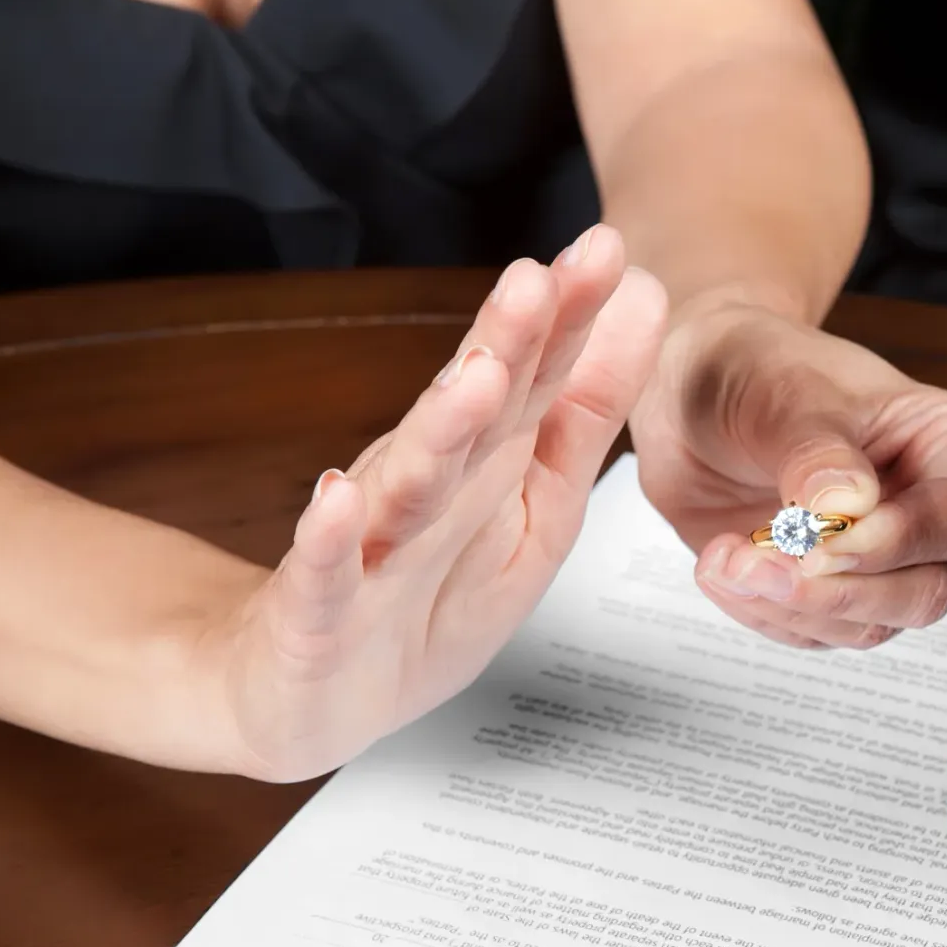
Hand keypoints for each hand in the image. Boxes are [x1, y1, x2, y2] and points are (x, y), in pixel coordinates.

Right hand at [201, 227, 667, 779]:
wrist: (301, 694)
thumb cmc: (426, 595)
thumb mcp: (533, 508)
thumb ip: (583, 412)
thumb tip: (644, 300)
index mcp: (478, 461)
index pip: (528, 379)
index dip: (565, 319)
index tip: (605, 252)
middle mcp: (421, 487)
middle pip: (469, 411)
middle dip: (505, 345)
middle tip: (538, 281)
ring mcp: (366, 547)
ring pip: (408, 484)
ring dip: (441, 429)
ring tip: (478, 378)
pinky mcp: (316, 615)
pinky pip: (322, 573)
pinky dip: (326, 537)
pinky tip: (334, 497)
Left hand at [629, 300, 946, 648]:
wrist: (689, 390)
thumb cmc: (757, 369)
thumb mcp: (788, 395)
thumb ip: (818, 453)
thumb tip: (847, 505)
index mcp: (946, 448)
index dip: (896, 542)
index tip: (822, 542)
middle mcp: (924, 512)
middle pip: (926, 590)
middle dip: (841, 590)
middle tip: (769, 562)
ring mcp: (879, 560)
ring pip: (870, 623)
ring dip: (793, 605)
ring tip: (729, 558)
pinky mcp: (827, 591)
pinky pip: (813, 632)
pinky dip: (763, 612)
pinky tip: (723, 567)